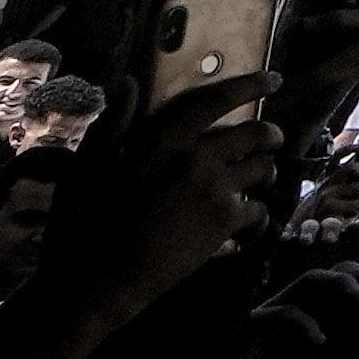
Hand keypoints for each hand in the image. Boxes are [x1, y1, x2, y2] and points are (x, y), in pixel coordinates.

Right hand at [84, 76, 267, 305]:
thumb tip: (129, 83)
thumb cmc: (83, 221)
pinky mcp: (224, 223)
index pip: (216, 100)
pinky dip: (257, 215)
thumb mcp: (87, 165)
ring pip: (264, 169)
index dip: (249, 86)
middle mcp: (196, 156)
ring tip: (256, 181)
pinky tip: (247, 223)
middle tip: (271, 141)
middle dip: (270, 136)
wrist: (97, 279)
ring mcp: (214, 189)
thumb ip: (113, 123)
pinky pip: (260, 210)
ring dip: (265, 173)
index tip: (275, 79)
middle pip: (257, 133)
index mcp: (162, 137)